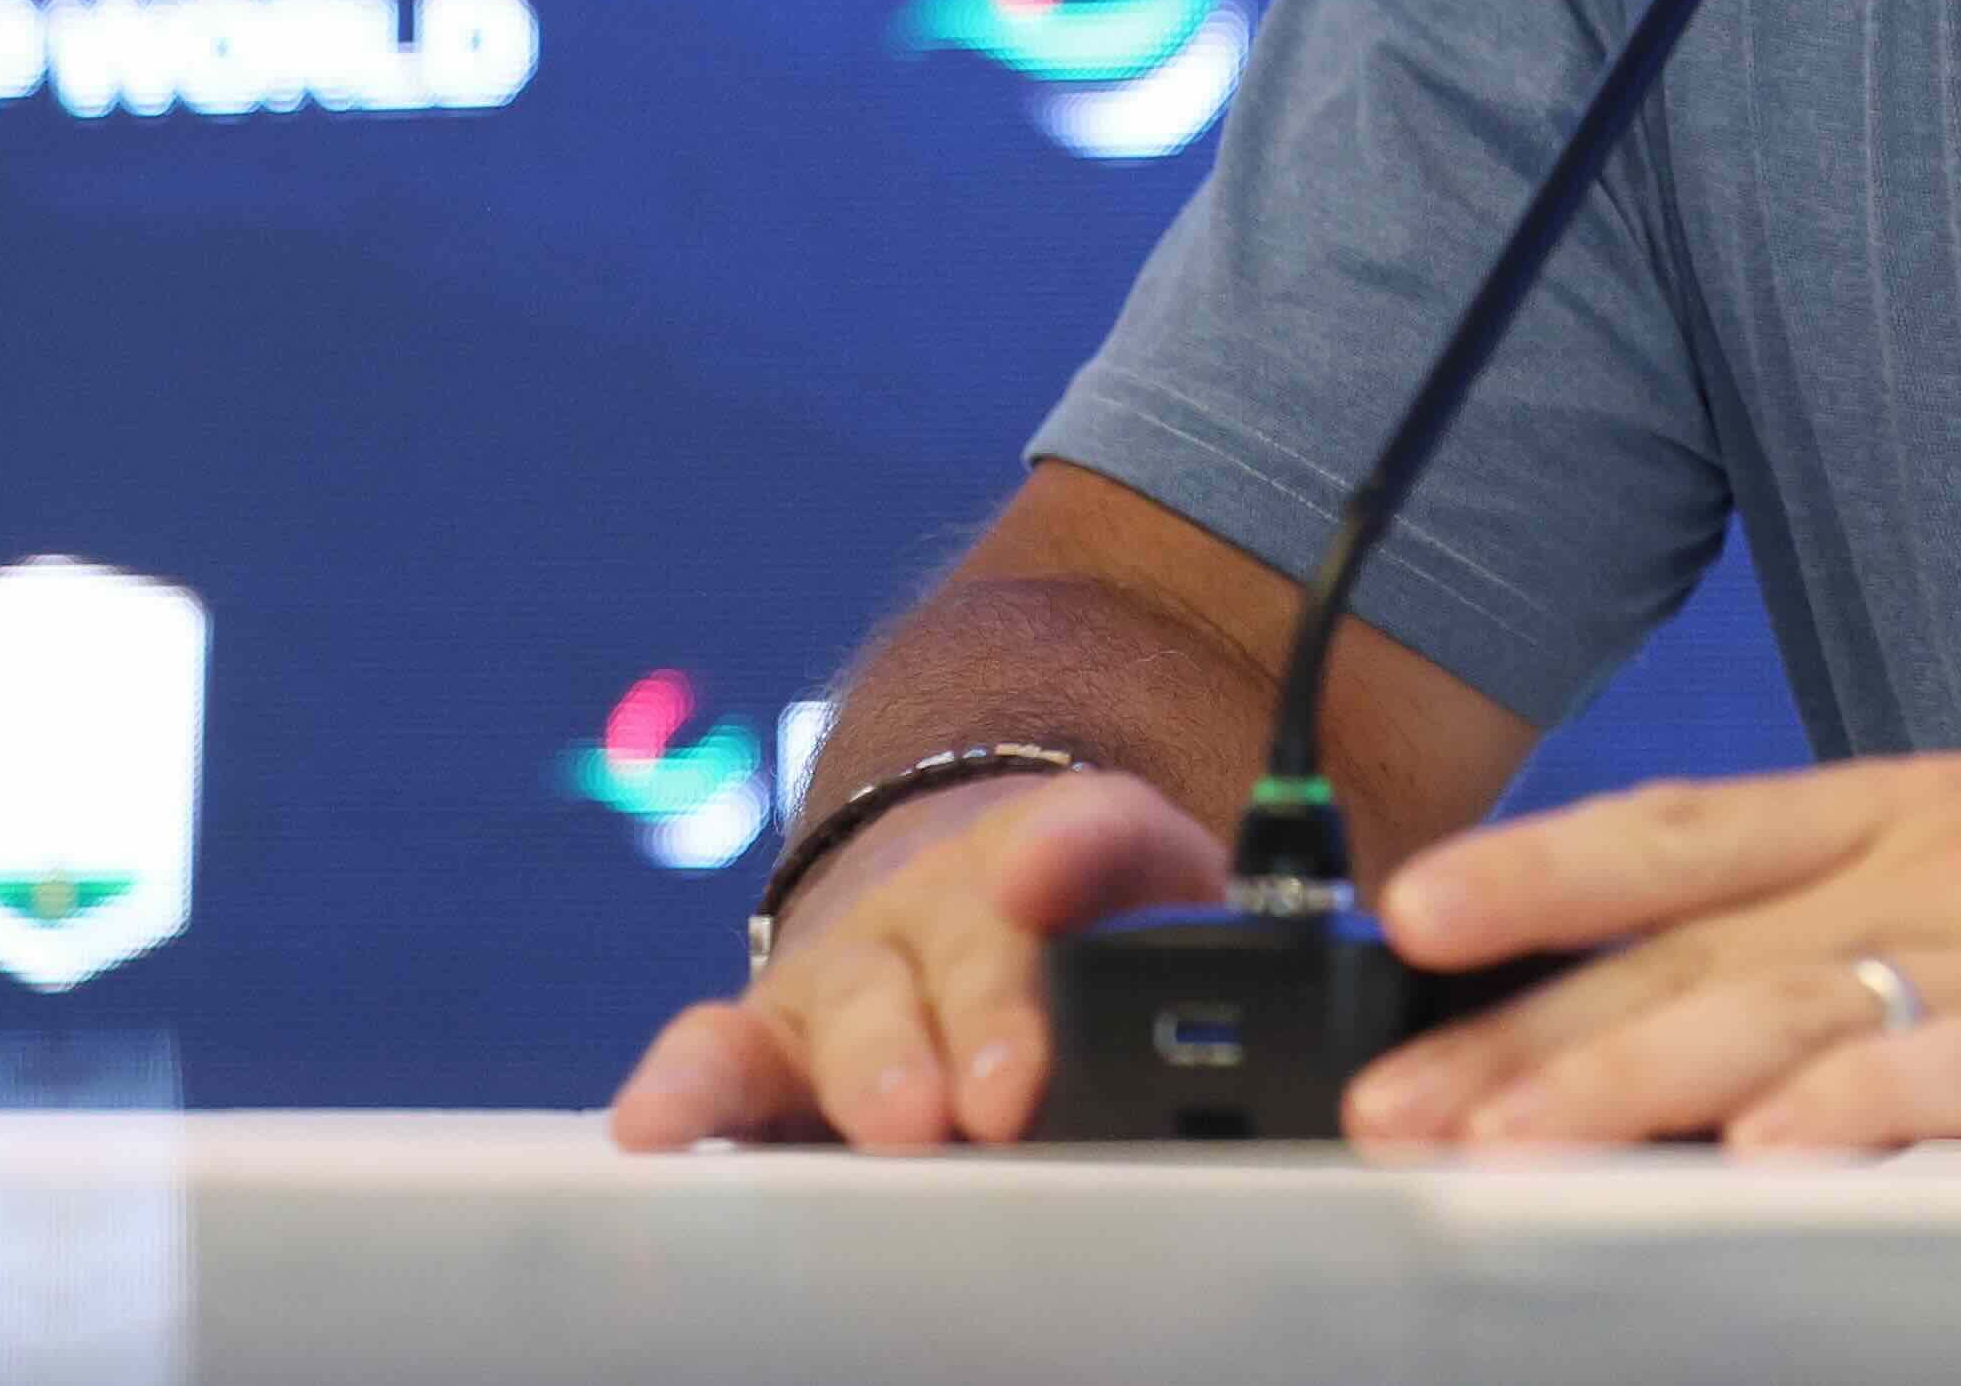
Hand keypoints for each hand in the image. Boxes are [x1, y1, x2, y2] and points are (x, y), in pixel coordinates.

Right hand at [607, 771, 1225, 1149]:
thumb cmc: (1098, 930)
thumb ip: (1233, 952)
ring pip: (851, 1004)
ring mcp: (855, 966)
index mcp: (1078, 852)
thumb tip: (1300, 1025)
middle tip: (1008, 1090)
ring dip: (875, 1065)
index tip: (1042, 876)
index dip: (1067, 853)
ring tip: (901, 1122)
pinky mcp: (771, 1039)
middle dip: (988, 1014)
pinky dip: (690, 1090)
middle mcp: (952, 897)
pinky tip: (660, 1130)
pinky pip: (724, 1058)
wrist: (984, 886)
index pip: (1090, 831)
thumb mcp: (1182, 910)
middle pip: (968, 944)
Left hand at [1342, 688, 1960, 1155]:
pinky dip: (1856, 1114)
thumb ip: (1921, 922)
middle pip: (1699, 950)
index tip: (1407, 919)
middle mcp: (1959, 865)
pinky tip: (1764, 1163)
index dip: (1542, 869)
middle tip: (1388, 1115)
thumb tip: (1770, 1016)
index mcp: (1942, 809)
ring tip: (1494, 1152)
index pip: (1696, 829)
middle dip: (1527, 1036)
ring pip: (1789, 1011)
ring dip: (1624, 1085)